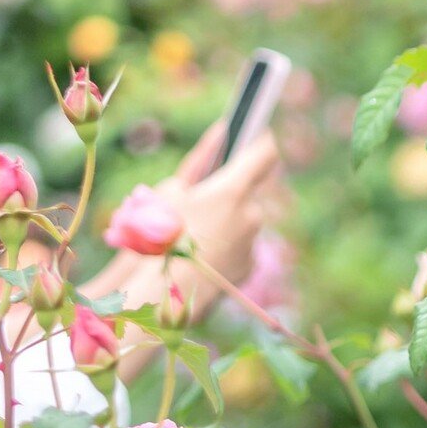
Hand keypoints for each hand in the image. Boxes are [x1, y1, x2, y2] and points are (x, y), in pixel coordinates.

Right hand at [161, 120, 284, 313]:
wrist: (167, 294)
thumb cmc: (161, 237)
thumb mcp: (170, 191)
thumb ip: (200, 160)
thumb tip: (222, 132)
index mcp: (233, 190)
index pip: (265, 152)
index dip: (261, 140)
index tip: (255, 133)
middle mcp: (251, 213)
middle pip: (250, 189)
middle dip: (233, 189)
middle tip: (206, 197)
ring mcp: (253, 241)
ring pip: (244, 219)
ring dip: (228, 218)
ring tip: (195, 232)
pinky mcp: (249, 264)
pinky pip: (241, 244)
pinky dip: (227, 243)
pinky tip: (202, 252)